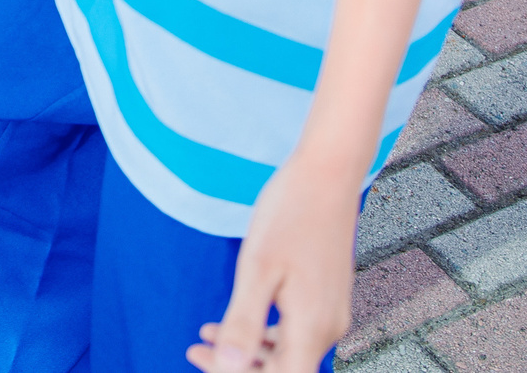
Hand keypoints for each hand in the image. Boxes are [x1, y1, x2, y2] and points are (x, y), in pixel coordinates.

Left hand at [187, 158, 360, 372]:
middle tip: (197, 350)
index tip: (201, 358)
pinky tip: (238, 318)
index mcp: (312, 326)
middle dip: (237, 367)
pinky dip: (264, 333)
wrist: (327, 173)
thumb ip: (244, 322)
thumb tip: (228, 366)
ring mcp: (330, 313)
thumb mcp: (257, 267)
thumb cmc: (291, 212)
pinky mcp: (326, 298)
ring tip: (208, 335)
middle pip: (283, 371)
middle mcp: (328, 327)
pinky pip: (295, 331)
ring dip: (248, 352)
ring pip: (288, 353)